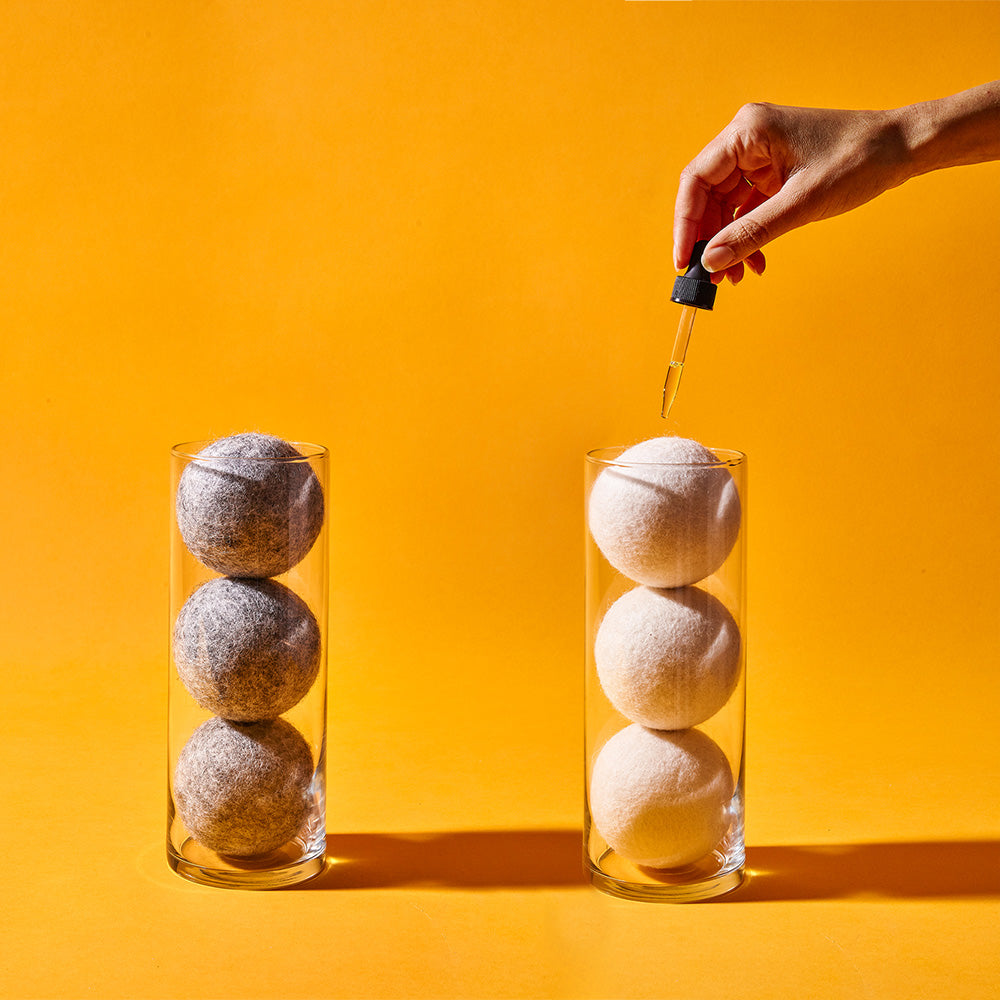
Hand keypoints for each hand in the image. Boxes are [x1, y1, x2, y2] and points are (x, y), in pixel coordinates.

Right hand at [673, 102, 911, 282]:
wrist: (903, 148)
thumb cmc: (858, 160)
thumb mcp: (801, 204)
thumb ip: (752, 233)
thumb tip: (710, 261)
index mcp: (747, 131)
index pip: (696, 181)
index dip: (685, 225)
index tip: (684, 262)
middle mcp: (747, 139)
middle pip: (706, 196)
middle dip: (708, 239)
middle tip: (711, 276)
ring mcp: (760, 155)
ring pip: (725, 206)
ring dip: (728, 243)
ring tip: (734, 276)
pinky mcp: (773, 171)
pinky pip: (746, 208)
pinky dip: (748, 235)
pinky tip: (754, 261)